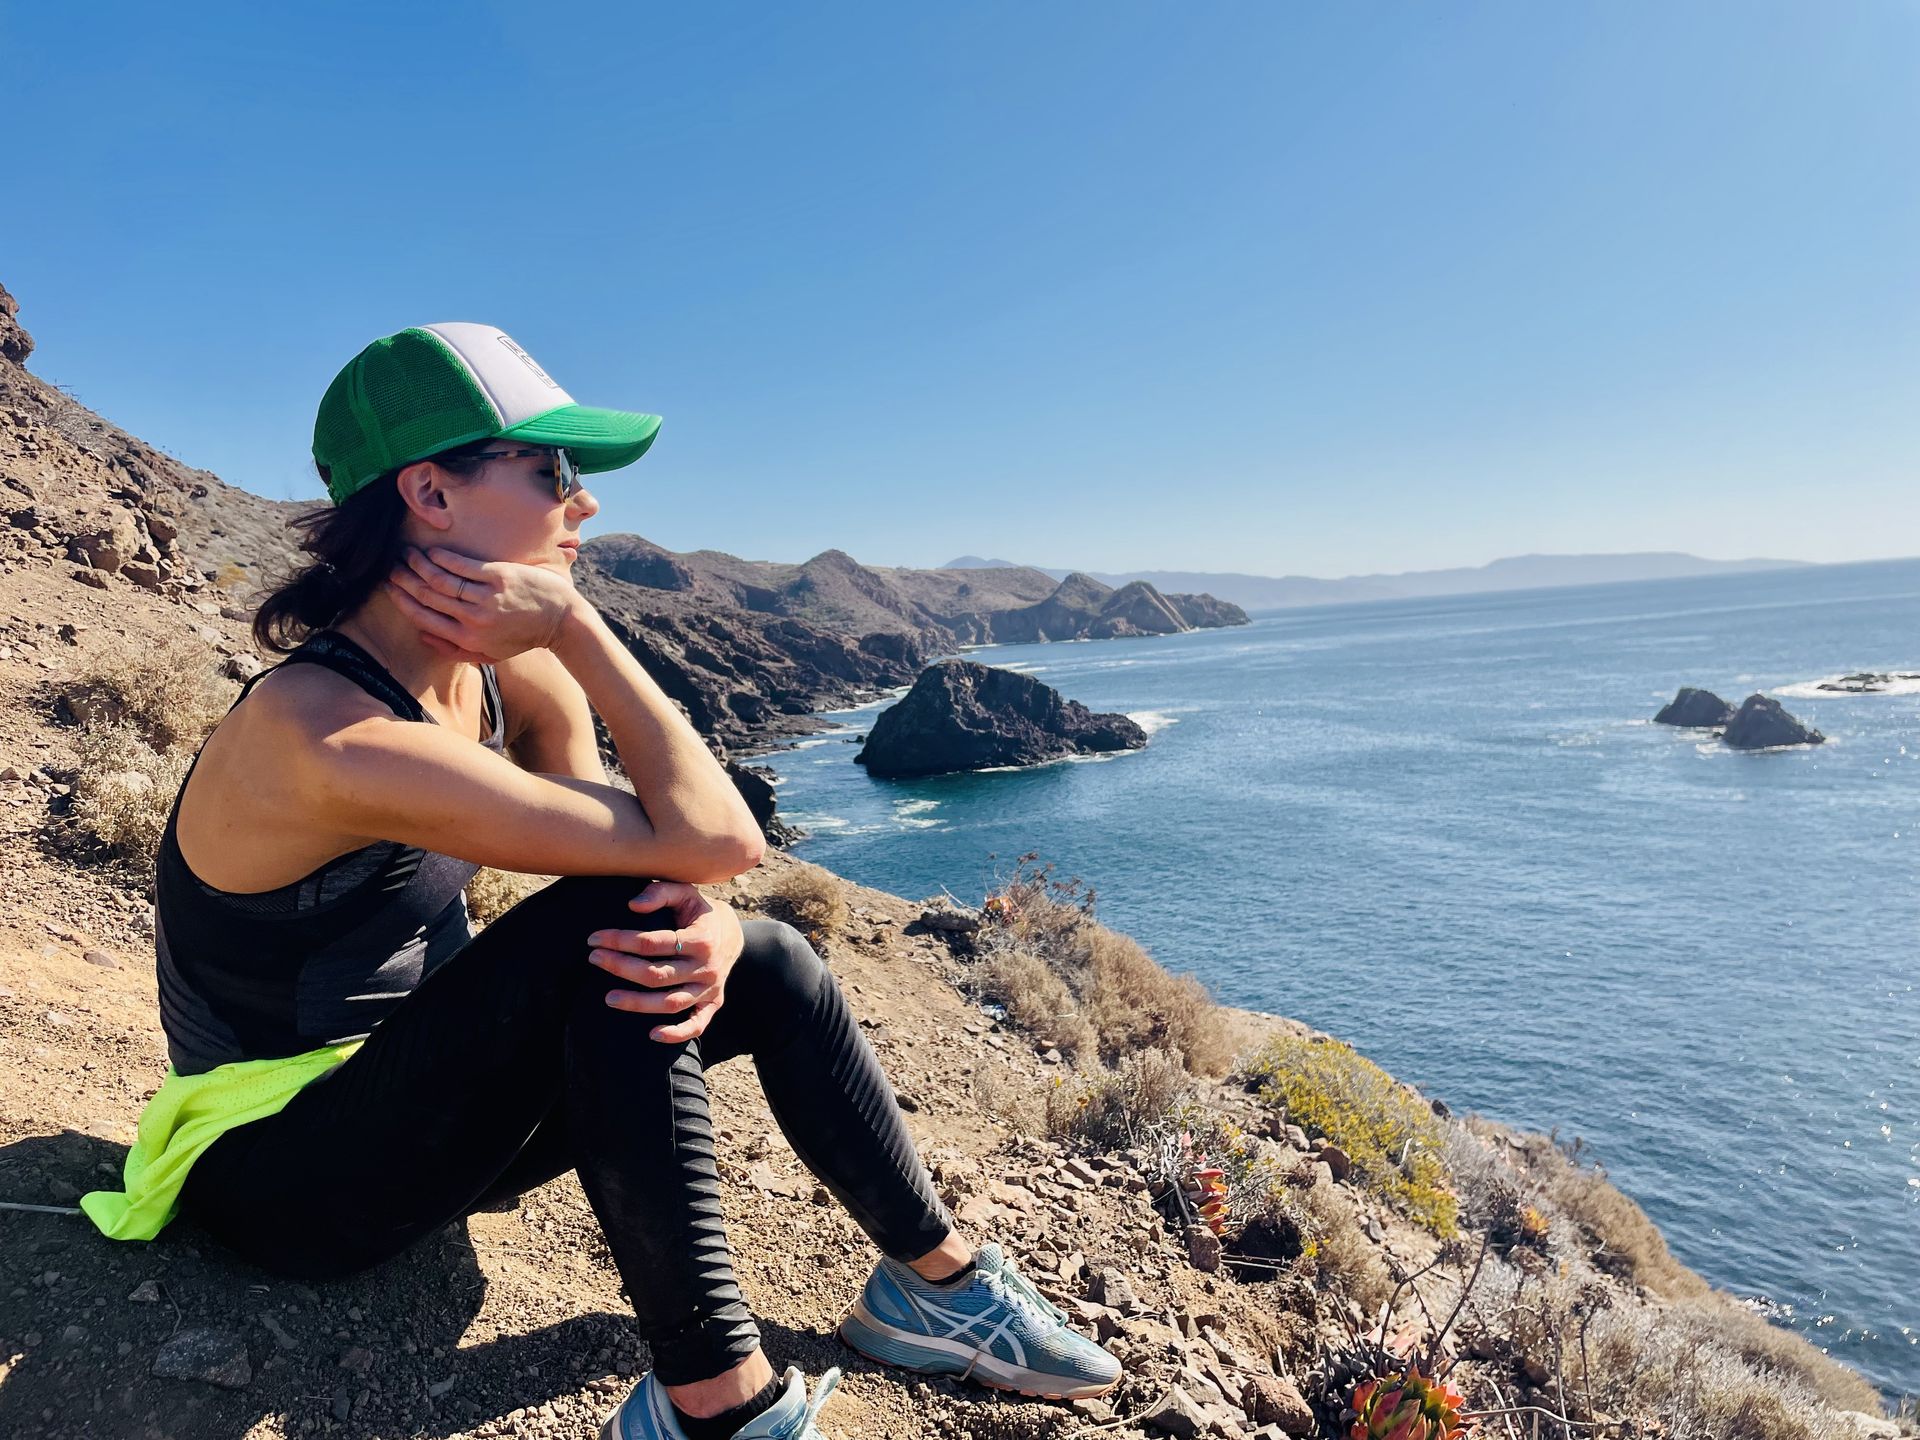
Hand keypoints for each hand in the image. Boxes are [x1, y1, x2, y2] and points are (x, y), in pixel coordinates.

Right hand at [385, 545, 589, 662]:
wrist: (561, 620)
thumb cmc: (524, 637)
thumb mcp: (490, 654)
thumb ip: (455, 650)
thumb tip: (422, 637)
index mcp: (467, 640)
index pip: (424, 618)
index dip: (402, 601)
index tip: (389, 587)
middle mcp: (473, 620)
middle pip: (427, 596)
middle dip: (404, 580)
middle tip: (391, 567)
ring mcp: (485, 597)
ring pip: (439, 579)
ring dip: (417, 564)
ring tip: (406, 554)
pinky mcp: (498, 577)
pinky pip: (461, 565)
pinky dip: (441, 557)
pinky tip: (430, 551)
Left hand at [585, 881, 744, 1042]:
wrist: (733, 933)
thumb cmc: (700, 912)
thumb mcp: (686, 892)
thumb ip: (660, 893)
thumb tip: (633, 905)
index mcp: (701, 939)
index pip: (653, 943)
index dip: (620, 940)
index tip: (595, 938)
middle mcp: (706, 967)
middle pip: (657, 975)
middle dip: (621, 967)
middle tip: (593, 958)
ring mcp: (710, 989)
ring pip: (670, 1003)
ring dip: (638, 1003)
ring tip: (608, 998)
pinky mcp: (712, 1004)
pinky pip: (697, 1025)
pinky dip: (677, 1034)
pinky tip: (652, 1035)